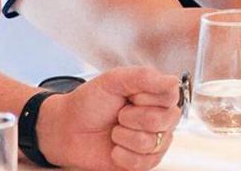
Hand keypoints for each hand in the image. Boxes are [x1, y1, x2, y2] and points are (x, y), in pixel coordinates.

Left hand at [35, 67, 182, 170]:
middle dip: (133, 117)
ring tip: (114, 132)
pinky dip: (122, 156)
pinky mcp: (144, 162)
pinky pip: (144, 163)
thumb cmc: (90, 102)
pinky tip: (114, 149)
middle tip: (119, 115)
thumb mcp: (113, 80)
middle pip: (165, 119)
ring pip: (153, 142)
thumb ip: (144, 77)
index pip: (172, 94)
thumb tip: (174, 82)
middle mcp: (161, 117)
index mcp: (156, 94)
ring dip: (125, 137)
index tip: (129, 95)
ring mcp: (155, 141)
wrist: (67, 129)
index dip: (147, 96)